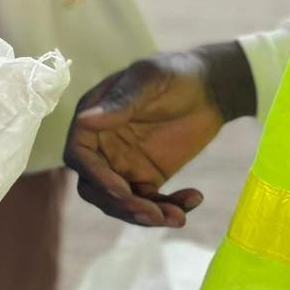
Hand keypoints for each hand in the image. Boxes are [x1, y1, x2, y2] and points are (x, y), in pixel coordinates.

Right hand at [66, 41, 254, 226]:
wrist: (211, 86)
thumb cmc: (175, 73)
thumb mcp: (149, 80)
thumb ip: (120, 102)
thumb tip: (83, 120)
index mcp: (94, 119)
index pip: (79, 155)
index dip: (95, 176)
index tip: (123, 190)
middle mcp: (103, 145)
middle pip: (95, 188)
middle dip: (122, 206)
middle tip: (155, 214)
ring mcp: (124, 165)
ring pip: (121, 203)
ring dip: (146, 215)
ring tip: (178, 217)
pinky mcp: (147, 177)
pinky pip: (150, 203)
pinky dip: (169, 208)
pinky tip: (194, 198)